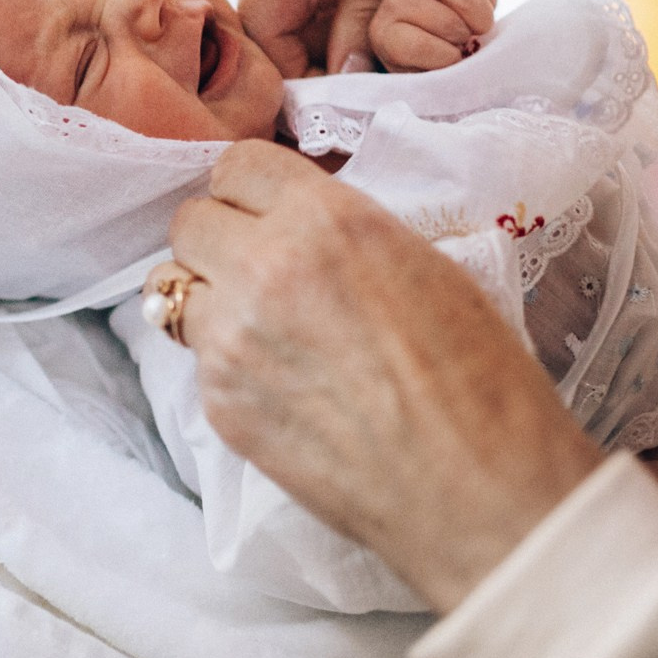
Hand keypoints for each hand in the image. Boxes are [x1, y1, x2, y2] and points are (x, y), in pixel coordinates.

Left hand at [155, 140, 599, 612]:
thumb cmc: (481, 379)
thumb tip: (298, 225)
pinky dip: (226, 365)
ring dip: (210, 300)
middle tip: (257, 267)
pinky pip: (197, 360)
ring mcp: (230, 342)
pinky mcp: (219, 406)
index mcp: (326, 220)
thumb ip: (344, 234)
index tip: (265, 210)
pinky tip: (281, 388)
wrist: (478, 492)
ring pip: (175, 291)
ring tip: (264, 330)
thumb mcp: (426, 264)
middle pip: (189, 222)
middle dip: (219, 239)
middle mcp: (264, 269)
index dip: (251, 190)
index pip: (237, 164)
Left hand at [368, 0, 497, 71]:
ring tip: (477, 30)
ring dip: (480, 18)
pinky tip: (484, 10)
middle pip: (445, 20)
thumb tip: (346, 68)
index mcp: (384, 36)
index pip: (415, 45)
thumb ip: (398, 77)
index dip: (444, 57)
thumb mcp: (416, 79)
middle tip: (465, 45)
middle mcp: (394, 2)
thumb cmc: (430, 65)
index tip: (451, 61)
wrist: (439, 35)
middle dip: (464, 38)